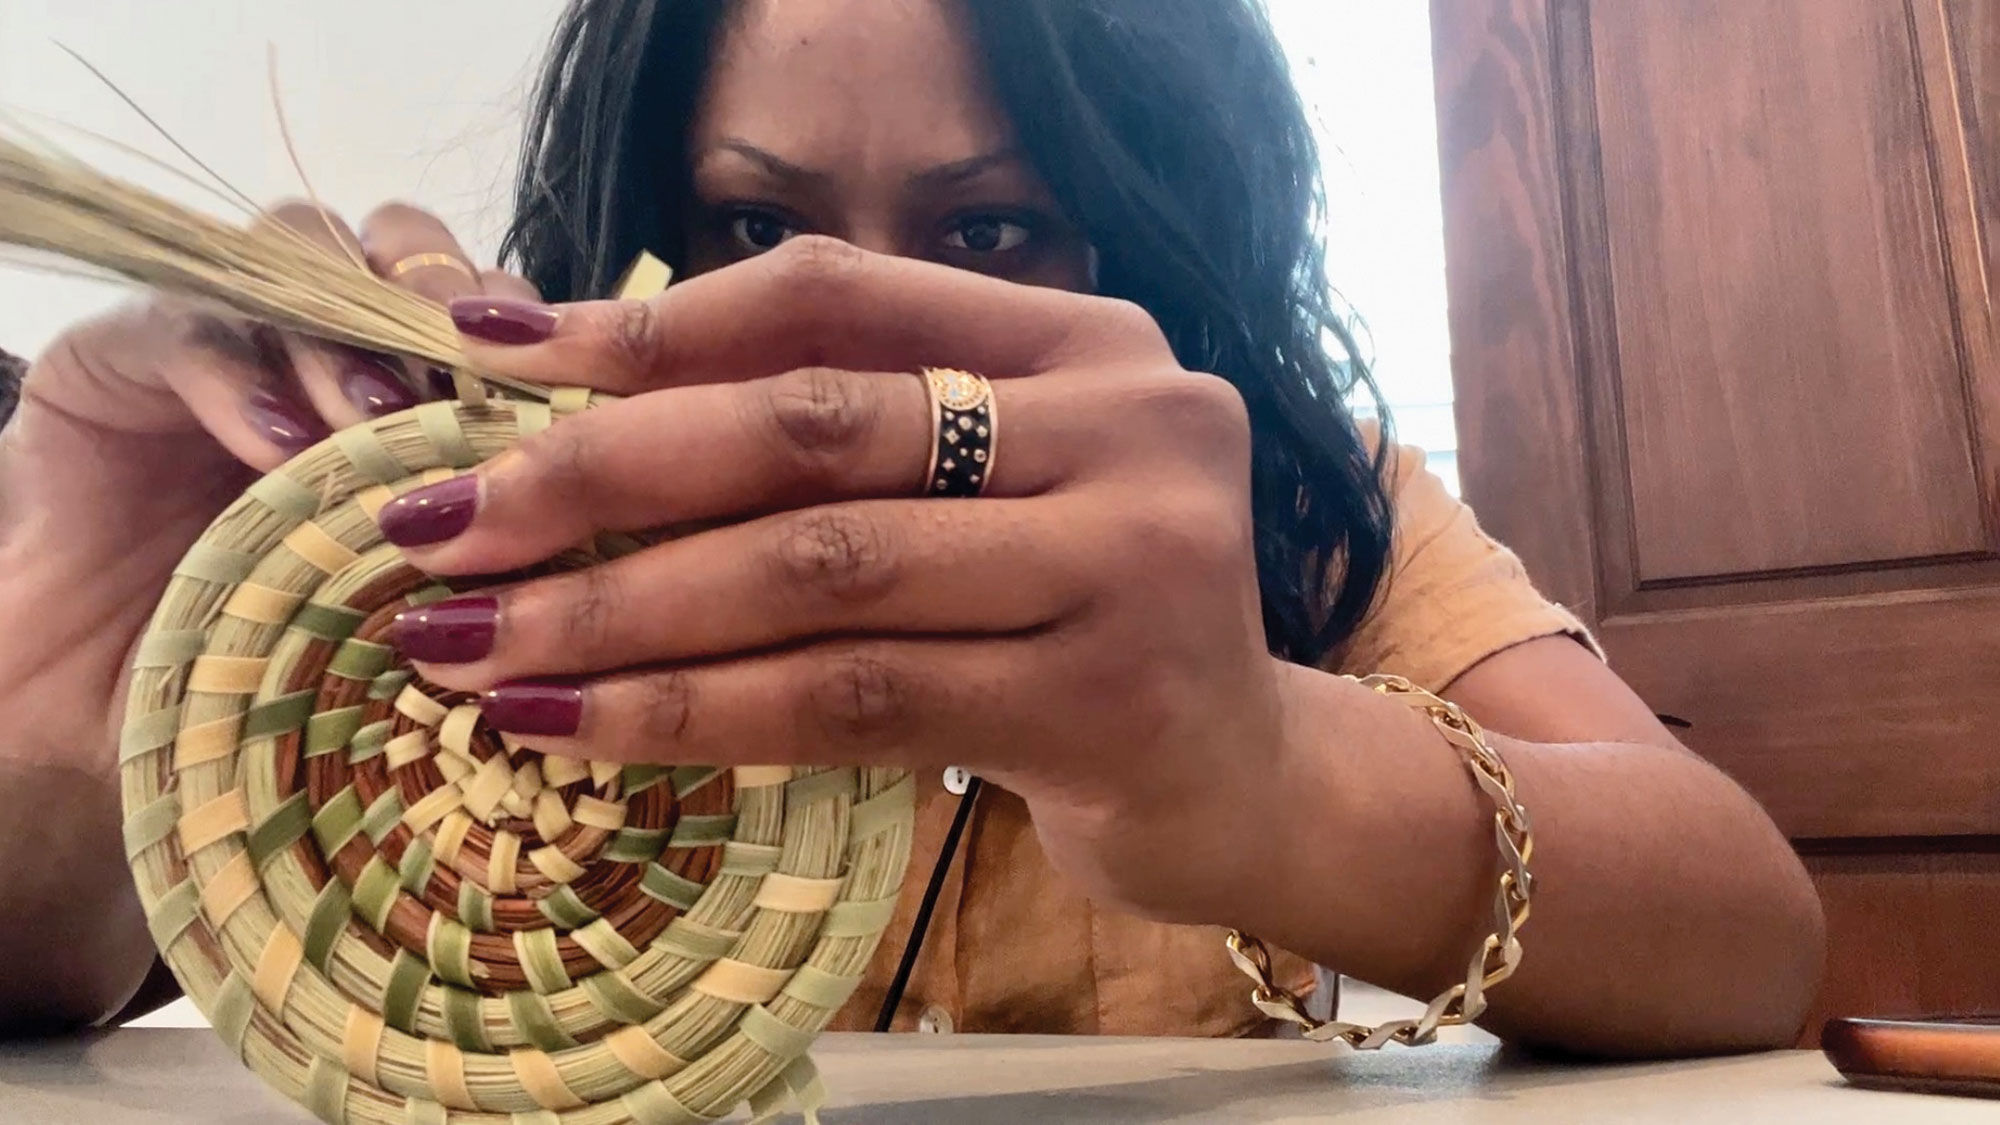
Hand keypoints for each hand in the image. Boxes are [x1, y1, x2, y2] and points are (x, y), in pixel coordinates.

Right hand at [1, 201, 536, 770]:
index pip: (498, 310)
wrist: (109, 717)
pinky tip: (279, 449)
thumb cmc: (282, 678)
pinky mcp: (119, 356)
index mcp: (418, 395)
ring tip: (371, 429)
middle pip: (410, 249)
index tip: (559, 410)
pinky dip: (240, 375)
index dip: (535, 339)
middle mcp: (328, 350)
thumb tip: (602, 540)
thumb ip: (497, 556)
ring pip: (305, 250)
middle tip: (462, 395)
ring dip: (352, 335)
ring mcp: (227, 340)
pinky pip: (186, 322)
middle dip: (448, 307)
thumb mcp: (413, 616)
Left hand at [386, 237, 1287, 924]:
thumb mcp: (995, 494)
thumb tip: (576, 412)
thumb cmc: (1083, 622)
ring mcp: (1136, 559)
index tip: (495, 358)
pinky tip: (582, 728)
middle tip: (443, 528)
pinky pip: (856, 697)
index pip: (837, 300)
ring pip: (820, 572)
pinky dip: (700, 711)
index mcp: (1090, 342)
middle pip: (813, 426)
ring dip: (622, 613)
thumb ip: (853, 442)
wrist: (1244, 780)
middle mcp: (1131, 425)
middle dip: (600, 475)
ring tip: (475, 648)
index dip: (651, 324)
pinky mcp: (1107, 698)